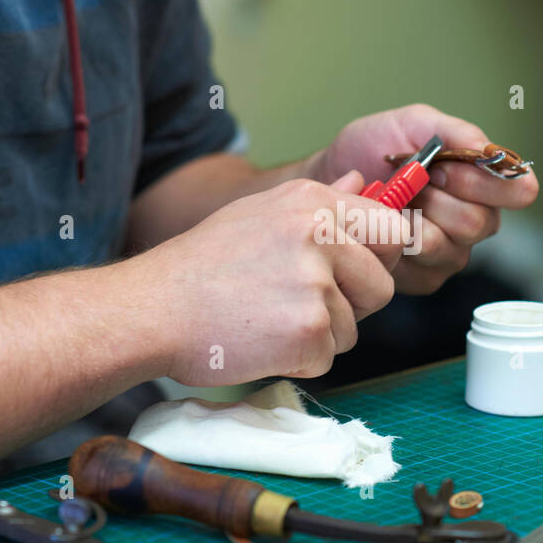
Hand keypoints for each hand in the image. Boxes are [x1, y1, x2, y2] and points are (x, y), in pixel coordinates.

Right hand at [139, 175, 407, 385]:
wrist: (151, 309)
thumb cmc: (202, 265)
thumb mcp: (259, 212)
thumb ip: (319, 202)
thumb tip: (358, 182)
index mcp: (313, 202)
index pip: (391, 230)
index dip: (378, 261)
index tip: (353, 276)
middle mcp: (321, 235)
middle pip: (382, 286)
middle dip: (351, 305)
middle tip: (297, 304)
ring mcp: (317, 283)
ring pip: (353, 327)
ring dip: (318, 335)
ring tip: (267, 320)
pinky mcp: (310, 329)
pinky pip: (328, 356)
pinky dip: (299, 360)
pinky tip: (260, 341)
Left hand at [307, 104, 538, 293]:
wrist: (330, 179)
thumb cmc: (372, 151)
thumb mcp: (413, 124)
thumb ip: (457, 133)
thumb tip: (490, 152)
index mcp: (483, 183)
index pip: (517, 191)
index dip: (483, 181)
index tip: (444, 169)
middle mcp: (476, 220)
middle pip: (479, 223)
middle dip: (437, 200)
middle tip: (410, 183)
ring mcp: (452, 252)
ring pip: (449, 247)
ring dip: (413, 222)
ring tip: (393, 204)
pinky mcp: (426, 278)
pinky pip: (423, 269)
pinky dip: (396, 245)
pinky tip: (384, 229)